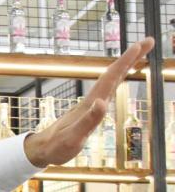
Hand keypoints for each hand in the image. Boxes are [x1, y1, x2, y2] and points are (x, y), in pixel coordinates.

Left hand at [24, 37, 153, 166]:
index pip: (110, 78)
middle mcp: (92, 101)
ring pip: (110, 80)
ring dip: (125, 66)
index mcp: (90, 104)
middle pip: (113, 74)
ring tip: (140, 54)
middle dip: (130, 57)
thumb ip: (88, 120)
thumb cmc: (57, 146)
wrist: (42, 149)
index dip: (125, 62)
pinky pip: (107, 90)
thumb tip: (102, 102)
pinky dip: (117, 80)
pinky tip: (120, 78)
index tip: (139, 45)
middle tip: (148, 41)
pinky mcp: (89, 110)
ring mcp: (90, 105)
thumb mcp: (73, 137)